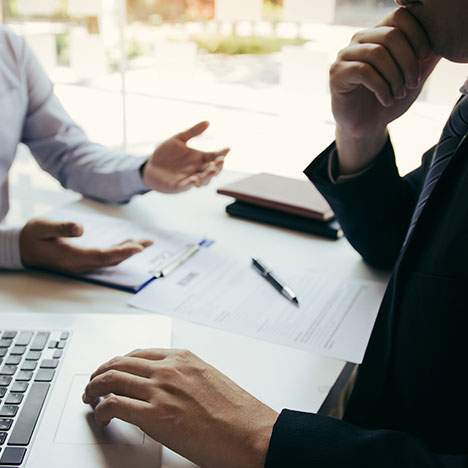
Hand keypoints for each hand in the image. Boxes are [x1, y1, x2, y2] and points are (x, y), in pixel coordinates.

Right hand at [20, 218, 151, 273]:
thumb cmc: (33, 236)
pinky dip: (119, 252)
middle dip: (130, 252)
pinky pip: (105, 259)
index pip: (102, 256)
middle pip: (110, 260)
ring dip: (127, 252)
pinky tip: (128, 245)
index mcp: (71, 257)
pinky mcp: (82, 261)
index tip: (137, 248)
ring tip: (144, 243)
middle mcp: (79, 264)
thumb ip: (61, 228)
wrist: (22, 248)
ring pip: (109, 261)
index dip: (121, 252)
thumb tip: (81, 229)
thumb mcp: (43, 227)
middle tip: (148, 243)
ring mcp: (81, 264)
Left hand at [83, 349, 278, 467]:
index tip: (111, 371)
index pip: (137, 354)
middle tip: (93, 384)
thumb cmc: (236, 411)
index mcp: (182, 358)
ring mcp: (160, 390)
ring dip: (94, 389)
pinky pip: (114, 405)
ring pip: (111, 380)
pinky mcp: (155, 415)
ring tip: (90, 398)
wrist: (249, 432)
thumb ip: (184, 376)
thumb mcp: (208, 379)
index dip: (117, 363)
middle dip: (100, 373)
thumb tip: (165, 386)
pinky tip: (101, 417)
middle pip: (119, 363)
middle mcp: (168, 369)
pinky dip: (101, 410)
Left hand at [143, 121, 229, 192]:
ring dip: (208, 176)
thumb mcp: (178, 139)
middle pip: (213, 169)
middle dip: (218, 166)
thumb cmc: (165, 154)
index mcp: (200, 158)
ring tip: (212, 170)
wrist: (150, 166)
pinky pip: (187, 185)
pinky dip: (192, 183)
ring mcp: (189, 178)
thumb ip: (193, 132)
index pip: (215, 156)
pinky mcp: (178, 185)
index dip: (222, 153)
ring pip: (204, 180)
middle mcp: (197, 169)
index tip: (227, 149)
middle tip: (221, 160)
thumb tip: (208, 122)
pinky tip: (195, 180)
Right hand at [330, 7, 440, 173]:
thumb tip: (440, 43)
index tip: (425, 59)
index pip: (400, 17)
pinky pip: (363, 72)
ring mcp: (345, 55)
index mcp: (378, 34)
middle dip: (408, 61)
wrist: (366, 127)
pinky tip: (386, 100)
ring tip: (399, 94)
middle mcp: (359, 40)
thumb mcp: (412, 77)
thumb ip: (425, 59)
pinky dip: (381, 88)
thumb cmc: (388, 100)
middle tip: (413, 83)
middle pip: (390, 35)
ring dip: (395, 77)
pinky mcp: (336, 73)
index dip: (418, 36)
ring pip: (377, 53)